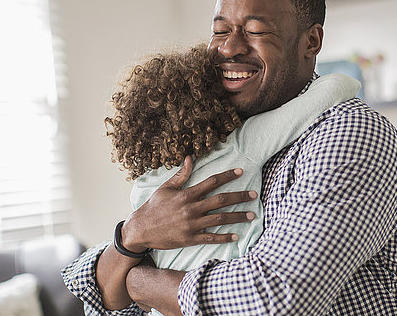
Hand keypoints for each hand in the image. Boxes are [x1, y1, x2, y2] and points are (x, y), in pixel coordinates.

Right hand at [121, 156, 257, 251]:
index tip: (240, 171)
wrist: (141, 229)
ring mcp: (192, 225)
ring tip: (252, 215)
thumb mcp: (166, 188)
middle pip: (221, 200)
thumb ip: (181, 174)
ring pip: (220, 219)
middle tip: (254, 194)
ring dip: (238, 217)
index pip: (212, 182)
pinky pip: (211, 237)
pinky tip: (236, 235)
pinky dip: (224, 237)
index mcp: (187, 194)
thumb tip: (190, 157)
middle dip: (239, 197)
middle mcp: (192, 209)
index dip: (227, 176)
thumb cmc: (153, 206)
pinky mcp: (190, 238)